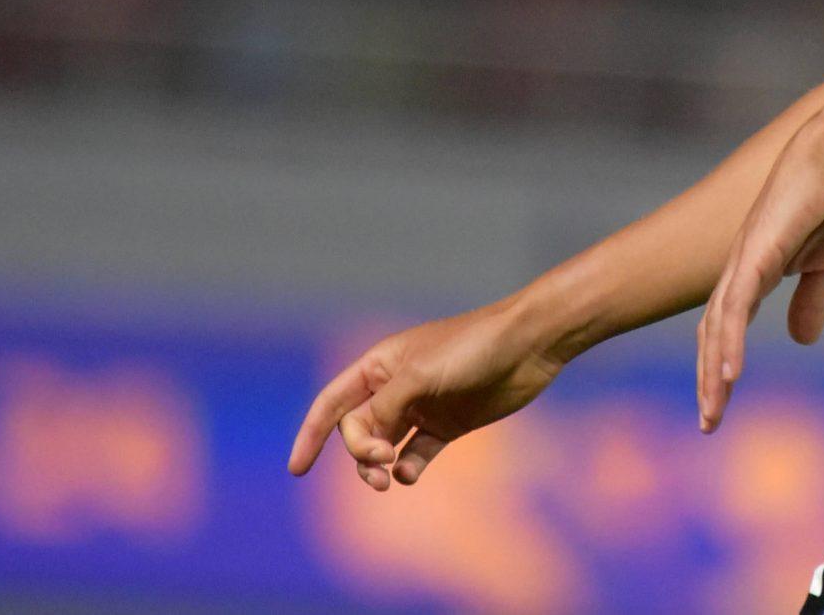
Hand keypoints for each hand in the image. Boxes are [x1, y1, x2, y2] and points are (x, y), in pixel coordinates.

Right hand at [287, 297, 567, 488]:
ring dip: (378, 466)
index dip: (310, 434)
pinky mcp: (448, 426)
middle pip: (358, 430)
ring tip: (389, 477)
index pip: (332, 402)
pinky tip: (409, 472)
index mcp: (380, 365)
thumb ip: (384, 408)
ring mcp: (422, 407)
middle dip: (359, 451)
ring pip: (383, 447)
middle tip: (379, 462)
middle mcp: (396, 387)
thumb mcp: (419, 375)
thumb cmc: (471, 348)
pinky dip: (407, 468)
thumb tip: (361, 441)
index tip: (296, 470)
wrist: (527, 346)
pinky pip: (415, 455)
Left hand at [696, 109, 823, 432]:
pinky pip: (738, 304)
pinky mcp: (758, 250)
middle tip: (709, 422)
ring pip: (718, 324)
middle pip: (712, 331)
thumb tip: (799, 340)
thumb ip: (811, 299)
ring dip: (713, 370)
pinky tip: (728, 372)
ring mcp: (745, 258)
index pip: (725, 326)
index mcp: (754, 271)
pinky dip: (730, 340)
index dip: (719, 365)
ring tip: (713, 410)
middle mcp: (740, 267)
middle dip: (708, 378)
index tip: (718, 404)